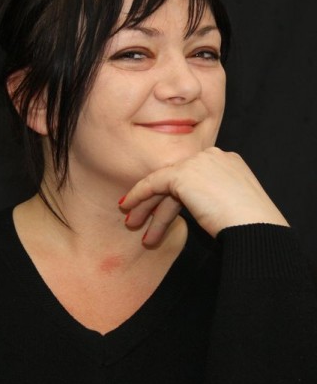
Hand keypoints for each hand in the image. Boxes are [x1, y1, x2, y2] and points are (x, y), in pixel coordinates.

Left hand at [119, 147, 288, 244]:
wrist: (255, 226)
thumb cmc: (250, 226)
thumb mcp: (232, 205)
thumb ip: (214, 198)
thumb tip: (200, 208)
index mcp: (227, 162)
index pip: (193, 177)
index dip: (174, 194)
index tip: (162, 209)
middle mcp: (212, 156)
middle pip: (176, 179)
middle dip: (157, 200)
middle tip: (140, 217)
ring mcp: (197, 162)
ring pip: (163, 183)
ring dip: (146, 205)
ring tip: (132, 224)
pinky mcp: (183, 174)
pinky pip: (152, 184)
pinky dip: (138, 195)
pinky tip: (128, 207)